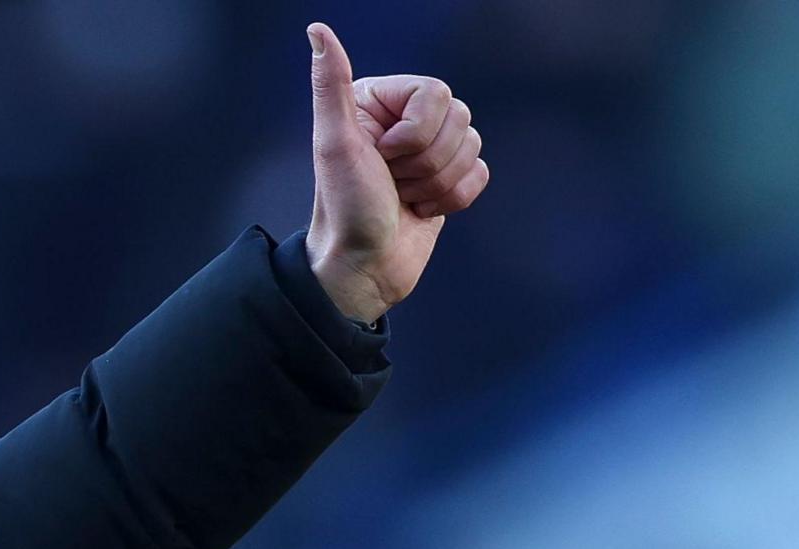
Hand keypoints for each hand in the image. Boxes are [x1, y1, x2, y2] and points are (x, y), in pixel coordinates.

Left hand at [304, 22, 490, 323]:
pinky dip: (453, 198)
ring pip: (472, 145)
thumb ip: (329, 86)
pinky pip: (480, 172)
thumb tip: (317, 32)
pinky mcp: (447, 179)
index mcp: (380, 102)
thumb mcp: (334, 143)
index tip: (382, 156)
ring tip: (402, 197)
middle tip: (391, 182)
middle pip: (458, 119)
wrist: (361, 267)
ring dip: (436, 183)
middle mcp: (404, 120)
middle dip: (426, 162)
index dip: (416, 133)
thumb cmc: (345, 207)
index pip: (435, 94)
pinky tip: (420, 210)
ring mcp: (428, 150)